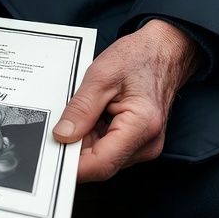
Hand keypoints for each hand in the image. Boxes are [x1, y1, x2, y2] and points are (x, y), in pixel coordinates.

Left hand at [52, 20, 200, 182]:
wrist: (164, 52)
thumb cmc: (139, 58)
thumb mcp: (101, 75)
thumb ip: (81, 109)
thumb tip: (62, 135)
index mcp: (141, 126)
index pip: (101, 164)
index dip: (73, 165)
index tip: (54, 154)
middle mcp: (147, 144)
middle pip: (101, 163)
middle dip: (79, 147)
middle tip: (65, 122)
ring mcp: (146, 146)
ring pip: (104, 158)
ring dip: (88, 140)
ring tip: (90, 110)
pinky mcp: (141, 144)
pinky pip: (111, 149)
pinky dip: (98, 136)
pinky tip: (98, 115)